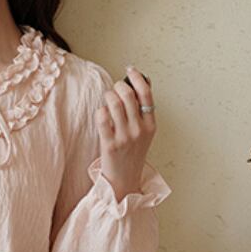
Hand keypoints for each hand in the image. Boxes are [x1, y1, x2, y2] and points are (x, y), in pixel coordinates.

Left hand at [97, 66, 156, 201]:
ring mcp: (124, 138)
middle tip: (115, 90)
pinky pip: (102, 117)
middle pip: (128, 95)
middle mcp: (139, 130)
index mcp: (150, 126)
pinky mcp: (110, 145)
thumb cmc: (132, 154)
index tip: (130, 70)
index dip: (137, 78)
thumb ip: (143, 111)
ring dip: (108, 97)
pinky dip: (100, 111)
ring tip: (108, 101)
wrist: (124, 181)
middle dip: (118, 86)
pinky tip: (102, 114)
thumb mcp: (144, 133)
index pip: (146, 94)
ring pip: (114, 103)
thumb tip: (141, 82)